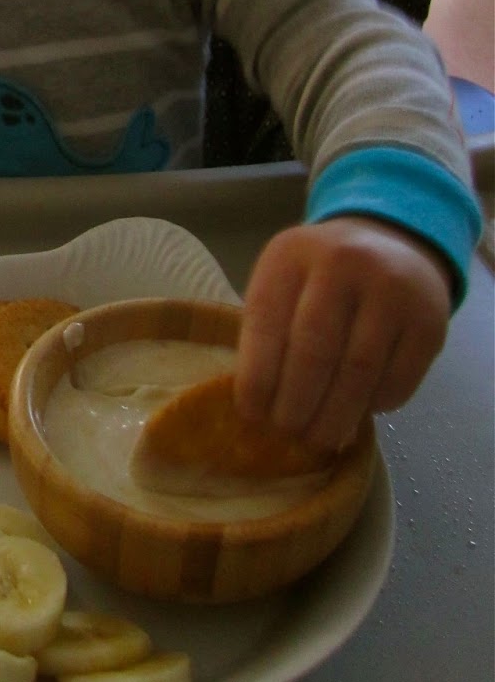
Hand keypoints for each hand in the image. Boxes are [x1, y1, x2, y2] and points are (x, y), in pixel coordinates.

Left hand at [235, 216, 452, 451]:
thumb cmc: (320, 276)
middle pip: (314, 350)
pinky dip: (375, 405)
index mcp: (291, 255)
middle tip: (288, 433)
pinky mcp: (429, 319)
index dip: (256, 376)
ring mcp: (391, 289)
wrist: (392, 244)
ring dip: (335, 414)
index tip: (252, 415)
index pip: (266, 323)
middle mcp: (342, 263)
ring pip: (358, 369)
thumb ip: (270, 329)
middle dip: (296, 403)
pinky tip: (359, 414)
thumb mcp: (284, 280)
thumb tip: (261, 407)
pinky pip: (398, 378)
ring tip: (320, 438)